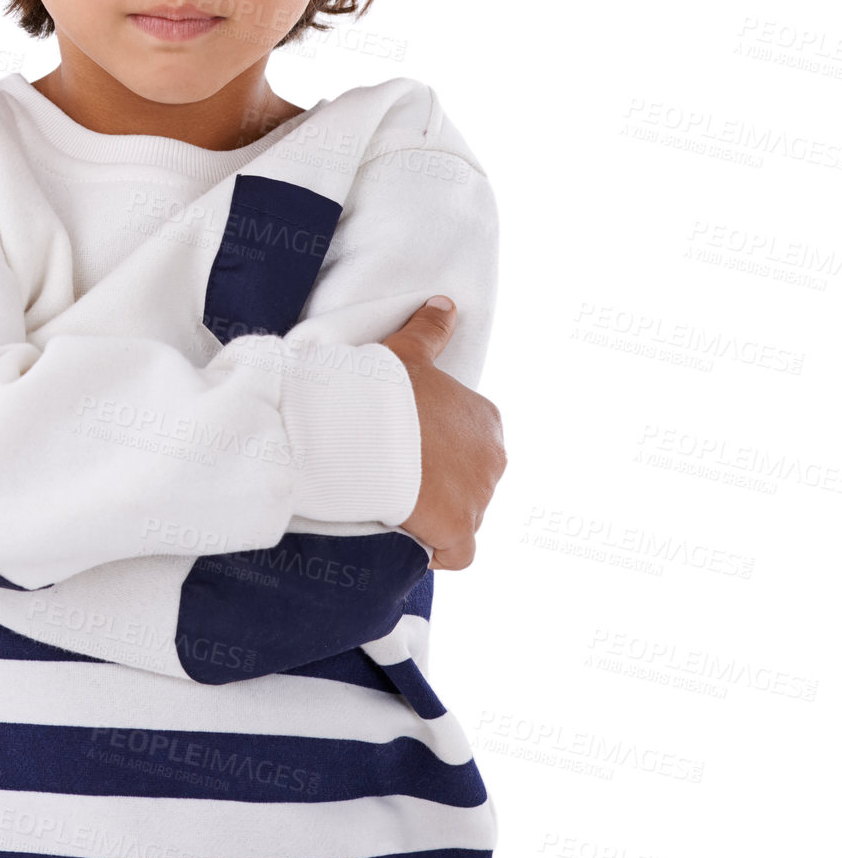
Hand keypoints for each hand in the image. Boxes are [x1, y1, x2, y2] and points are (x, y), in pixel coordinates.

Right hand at [382, 297, 505, 570]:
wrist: (365, 428)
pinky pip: (457, 553)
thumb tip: (444, 303)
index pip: (471, 446)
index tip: (405, 451)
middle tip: (396, 477)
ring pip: (463, 517)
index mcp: (486, 420)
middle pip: (470, 483)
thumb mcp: (409, 353)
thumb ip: (431, 331)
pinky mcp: (459, 530)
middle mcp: (493, 459)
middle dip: (440, 485)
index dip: (437, 452)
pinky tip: (409, 539)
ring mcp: (479, 498)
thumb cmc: (383, 389)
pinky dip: (436, 550)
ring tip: (394, 504)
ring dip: (435, 516)